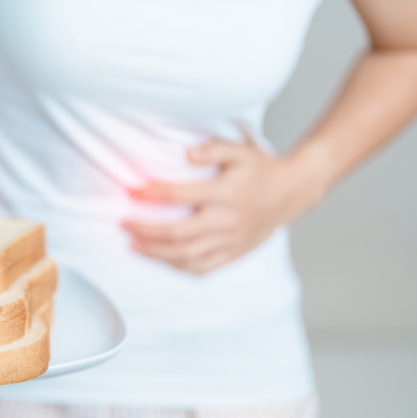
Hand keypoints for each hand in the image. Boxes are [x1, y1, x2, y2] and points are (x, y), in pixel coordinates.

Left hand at [122, 134, 323, 274]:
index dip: (154, 195)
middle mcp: (227, 220)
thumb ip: (213, 149)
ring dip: (156, 253)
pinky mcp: (234, 253)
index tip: (132, 192)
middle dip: (146, 231)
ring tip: (133, 245)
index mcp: (226, 193)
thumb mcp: (240, 150)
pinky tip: (160, 258)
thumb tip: (187, 154)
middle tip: (124, 223)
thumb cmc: (260, 169)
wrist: (292, 193)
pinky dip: (178, 266)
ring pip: (188, 255)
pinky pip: (202, 268)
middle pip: (179, 234)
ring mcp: (231, 241)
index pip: (181, 196)